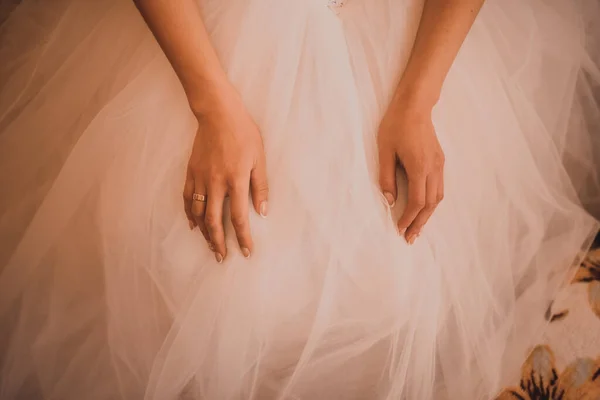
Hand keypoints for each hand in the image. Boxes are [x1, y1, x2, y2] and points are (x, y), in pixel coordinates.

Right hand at [183, 85, 267, 262]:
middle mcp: (215, 183)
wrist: (218, 113)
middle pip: (214, 221)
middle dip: (218, 243)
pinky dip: (188, 214)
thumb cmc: (243, 133)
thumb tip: (262, 212)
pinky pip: (186, 197)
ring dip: (203, 233)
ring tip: (209, 246)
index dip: (242, 238)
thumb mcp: (259, 158)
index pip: (238, 218)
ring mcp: (200, 178)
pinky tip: (193, 225)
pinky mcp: (191, 171)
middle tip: (221, 258)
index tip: (246, 252)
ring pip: (197, 213)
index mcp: (235, 180)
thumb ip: (260, 186)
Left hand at [377, 93, 443, 243]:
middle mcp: (433, 168)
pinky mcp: (440, 161)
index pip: (417, 201)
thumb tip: (390, 201)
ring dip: (428, 215)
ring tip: (417, 228)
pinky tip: (424, 209)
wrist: (414, 106)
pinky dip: (432, 203)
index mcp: (419, 167)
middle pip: (431, 204)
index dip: (409, 218)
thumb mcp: (384, 151)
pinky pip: (439, 188)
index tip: (399, 229)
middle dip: (420, 223)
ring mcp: (439, 165)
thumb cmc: (396, 126)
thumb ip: (387, 178)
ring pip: (438, 197)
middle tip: (410, 239)